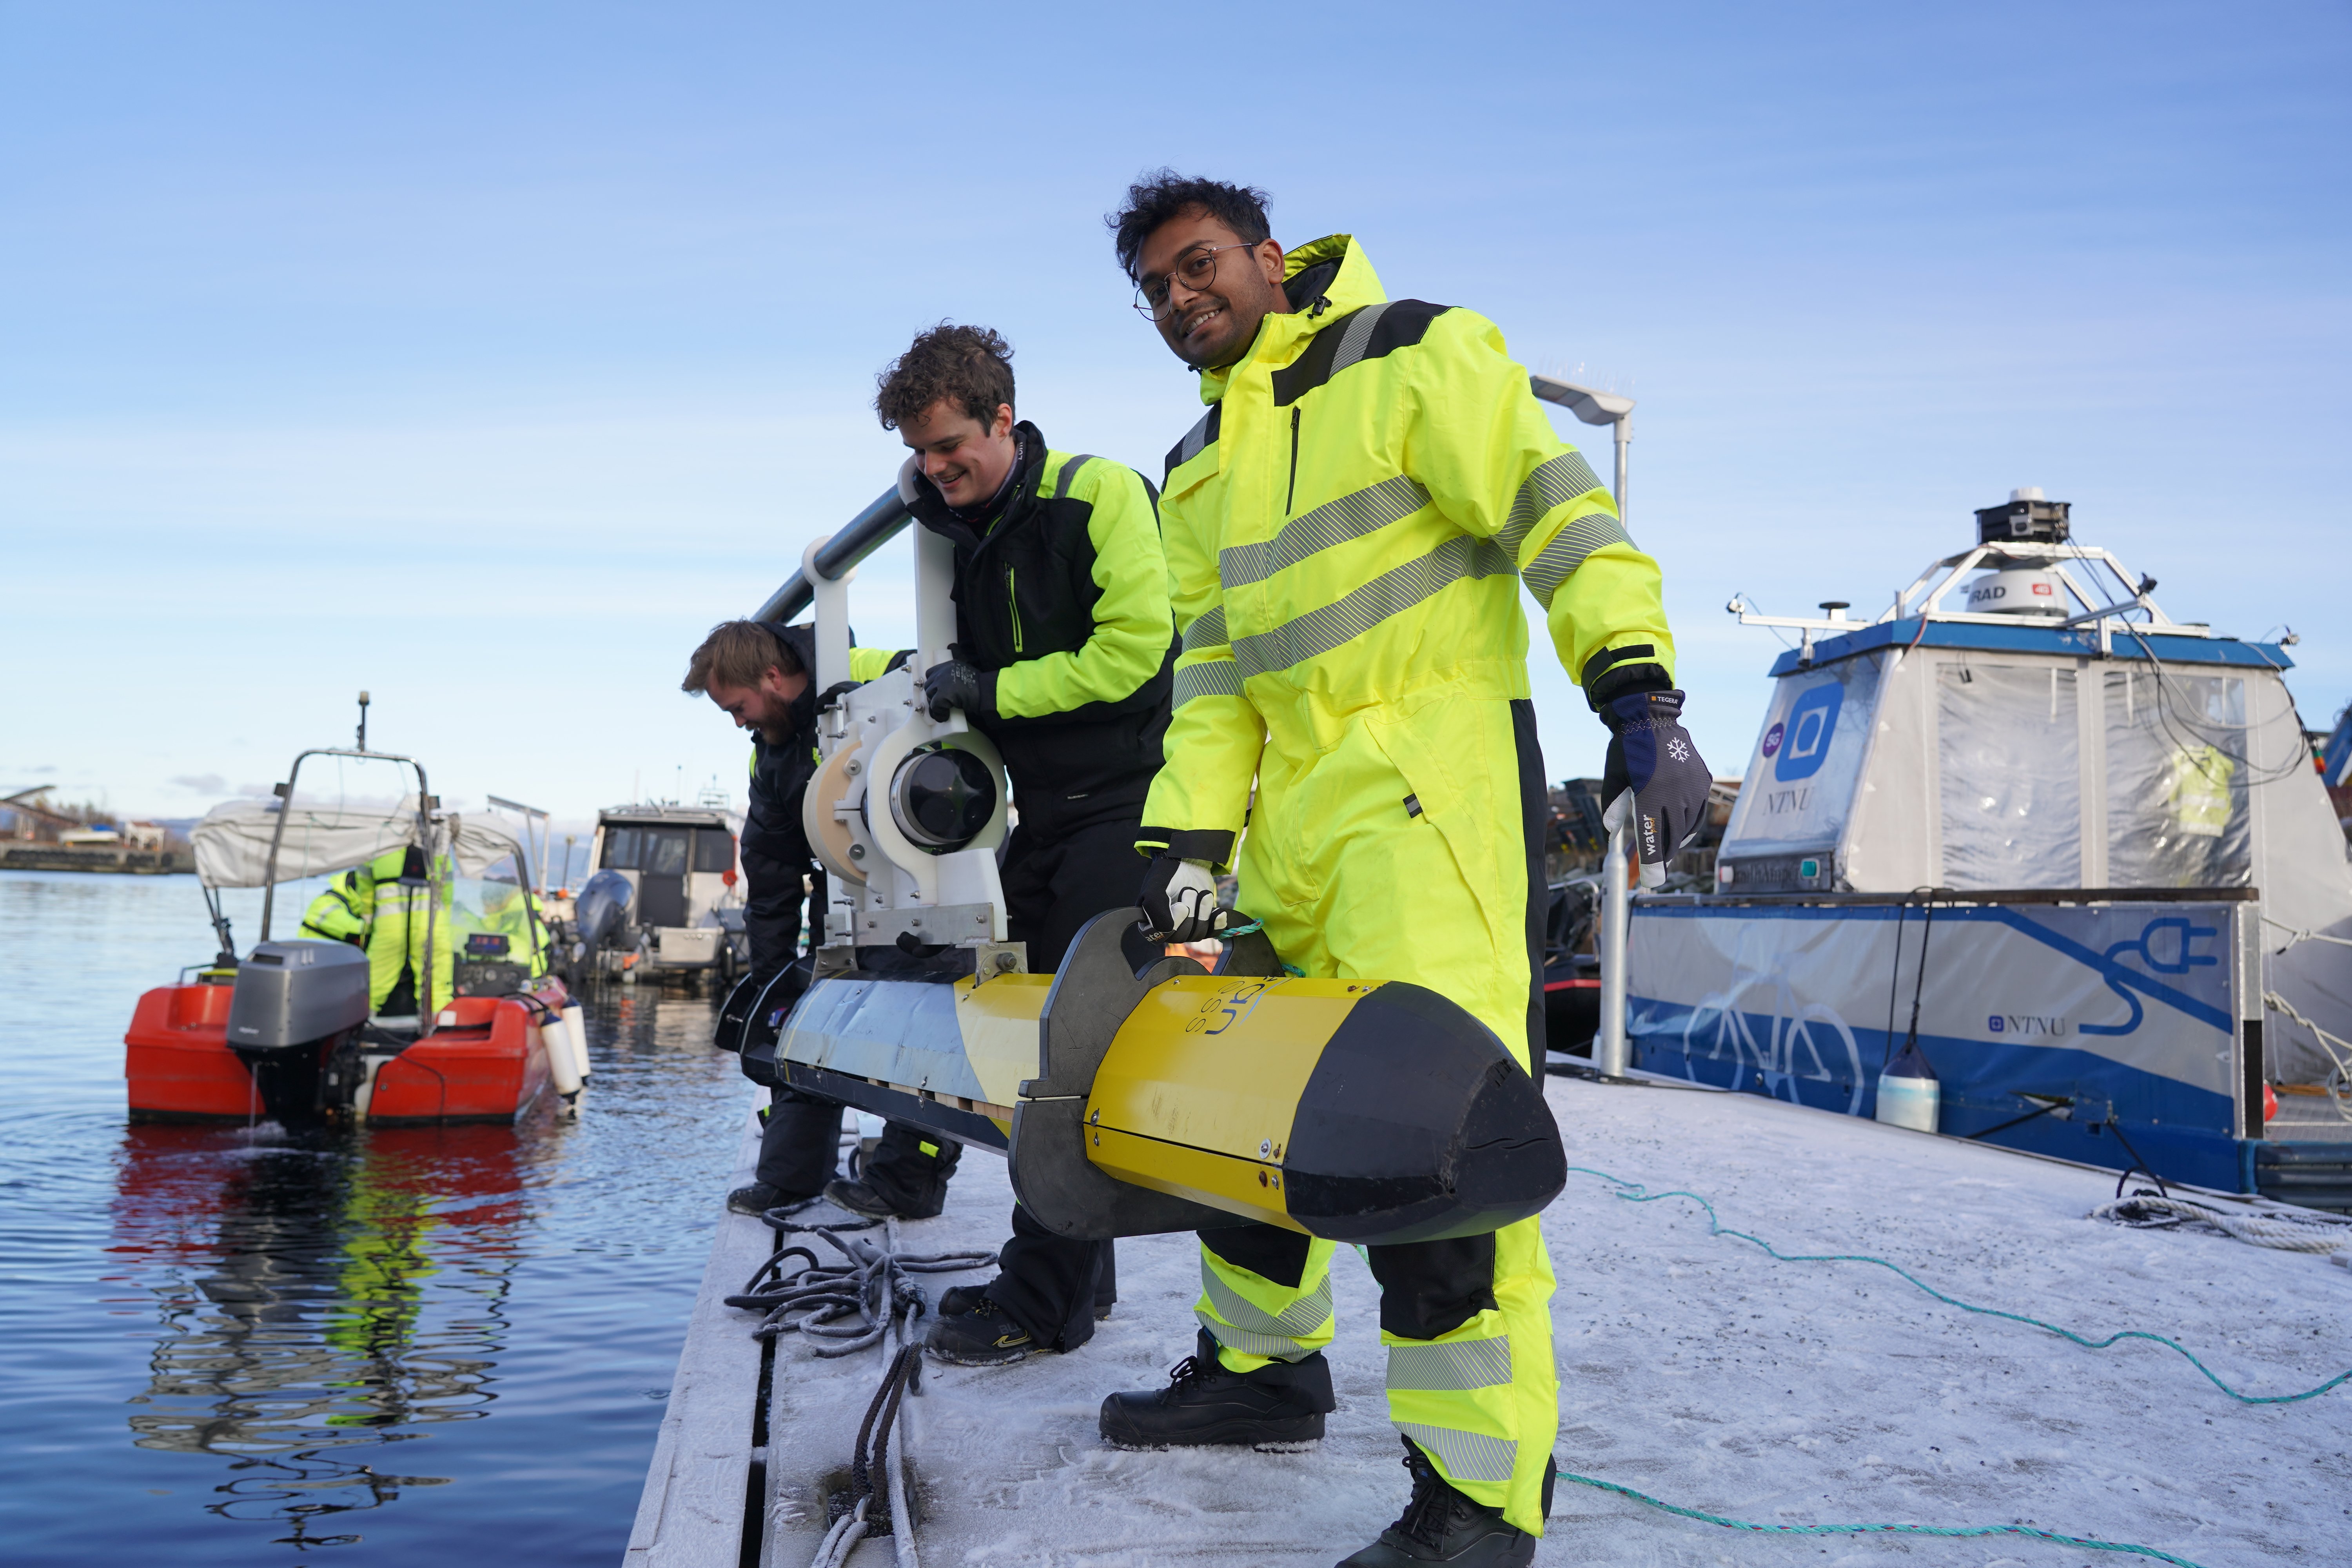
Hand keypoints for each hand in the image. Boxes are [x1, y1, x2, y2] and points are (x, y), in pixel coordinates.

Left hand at [921, 659, 988, 720]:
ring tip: (943, 712)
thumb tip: (947, 690)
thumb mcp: (966, 674)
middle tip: (941, 704)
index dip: (932, 684)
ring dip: (935, 705)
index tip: (936, 692)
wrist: (986, 692)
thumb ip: (954, 678)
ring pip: (929, 696)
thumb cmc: (981, 686)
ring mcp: (941, 682)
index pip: (931, 673)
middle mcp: (943, 671)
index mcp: (949, 665)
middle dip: (933, 696)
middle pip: (929, 685)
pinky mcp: (942, 694)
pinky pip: (935, 706)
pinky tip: (946, 716)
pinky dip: (939, 713)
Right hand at [1138, 856, 1227, 942]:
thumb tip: (1169, 929)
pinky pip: (1211, 932)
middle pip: (1180, 937)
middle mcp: (1166, 926)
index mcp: (1149, 921)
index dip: (1173, 925)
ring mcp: (1185, 925)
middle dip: (1190, 914)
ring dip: (1203, 913)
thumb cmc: (1169, 873)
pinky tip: (1218, 912)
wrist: (1190, 862)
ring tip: (1203, 894)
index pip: (1160, 936)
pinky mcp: (1201, 922)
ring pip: (1196, 934)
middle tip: (1190, 891)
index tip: (1181, 906)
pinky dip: (1216, 923)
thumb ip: (1156, 911)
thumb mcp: (1156, 889)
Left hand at [1600, 689, 1710, 888]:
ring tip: (1664, 850)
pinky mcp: (1702, 781)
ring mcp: (1692, 786)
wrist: (1652, 717)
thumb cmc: (1627, 749)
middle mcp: (1674, 790)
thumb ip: (1612, 806)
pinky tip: (1679, 831)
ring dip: (1676, 842)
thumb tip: (1613, 832)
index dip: (1652, 863)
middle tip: (1655, 872)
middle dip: (1663, 857)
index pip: (1652, 836)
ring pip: (1688, 827)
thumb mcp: (1613, 776)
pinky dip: (1689, 826)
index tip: (1651, 882)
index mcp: (1649, 791)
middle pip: (1672, 836)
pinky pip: (1698, 812)